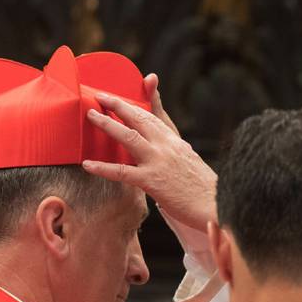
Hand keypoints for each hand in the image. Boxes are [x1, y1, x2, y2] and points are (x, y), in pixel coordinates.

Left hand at [81, 76, 217, 230]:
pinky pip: (122, 172)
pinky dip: (103, 168)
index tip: (117, 96)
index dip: (133, 105)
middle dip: (117, 105)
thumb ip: (172, 151)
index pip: (152, 116)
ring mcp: (158, 161)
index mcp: (174, 141)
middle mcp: (166, 146)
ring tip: (90, 116)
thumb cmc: (201, 188)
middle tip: (99, 96)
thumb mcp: (188, 161)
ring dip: (107, 124)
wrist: (213, 205)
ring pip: (128, 137)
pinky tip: (87, 164)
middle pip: (138, 118)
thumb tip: (161, 149)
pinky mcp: (152, 181)